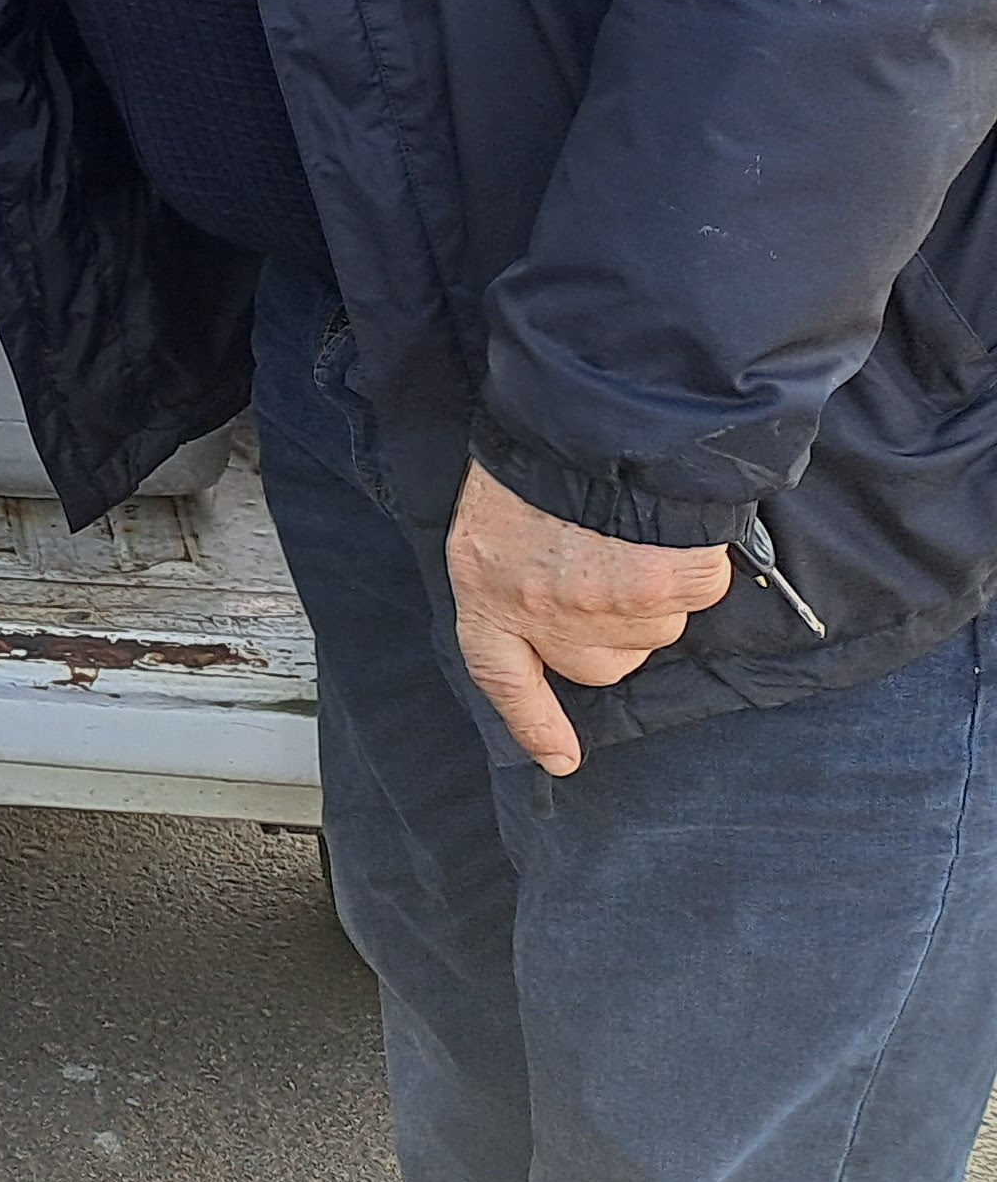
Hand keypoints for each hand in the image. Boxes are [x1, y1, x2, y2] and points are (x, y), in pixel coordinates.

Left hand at [445, 458, 731, 774]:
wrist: (585, 421)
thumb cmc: (532, 459)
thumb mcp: (494, 517)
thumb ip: (515, 572)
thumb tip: (555, 606)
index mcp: (486, 593)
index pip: (501, 676)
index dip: (531, 721)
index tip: (560, 760)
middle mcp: (545, 613)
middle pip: (600, 664)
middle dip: (611, 633)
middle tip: (607, 571)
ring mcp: (608, 607)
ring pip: (653, 630)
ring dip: (652, 593)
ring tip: (631, 535)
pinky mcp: (667, 587)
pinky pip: (695, 592)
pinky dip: (692, 566)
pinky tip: (669, 529)